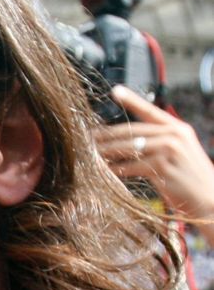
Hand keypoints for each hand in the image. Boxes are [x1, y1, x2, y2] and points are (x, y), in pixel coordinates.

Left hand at [95, 85, 213, 243]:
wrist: (210, 199)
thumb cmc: (191, 180)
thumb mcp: (181, 153)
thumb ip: (160, 143)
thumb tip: (128, 142)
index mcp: (178, 128)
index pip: (150, 111)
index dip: (132, 100)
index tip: (115, 91)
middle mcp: (174, 135)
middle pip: (132, 131)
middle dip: (107, 135)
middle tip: (88, 137)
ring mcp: (168, 150)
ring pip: (128, 149)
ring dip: (106, 153)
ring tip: (90, 154)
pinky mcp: (162, 168)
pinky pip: (130, 167)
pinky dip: (115, 170)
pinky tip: (103, 172)